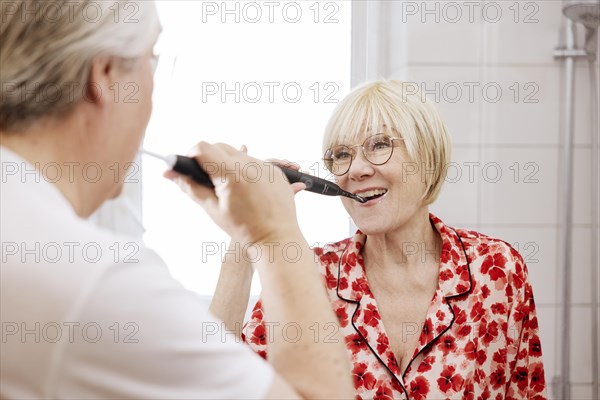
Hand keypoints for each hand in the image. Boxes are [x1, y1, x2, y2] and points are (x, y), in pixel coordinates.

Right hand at [165, 142, 301, 243]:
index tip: (191, 169)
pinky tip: (247, 191)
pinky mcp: (275, 170)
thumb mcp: (212, 209)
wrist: (276, 238)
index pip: (202, 147)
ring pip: (236, 153)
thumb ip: (191, 187)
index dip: (191, 156)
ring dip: (227, 165)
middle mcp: (249, 164)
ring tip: (231, 190)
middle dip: (209, 160)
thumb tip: (169, 173)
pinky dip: (245, 171)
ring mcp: (265, 166)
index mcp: (231, 173)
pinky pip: (254, 162)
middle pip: (218, 146)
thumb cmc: (245, 229)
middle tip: (210, 182)